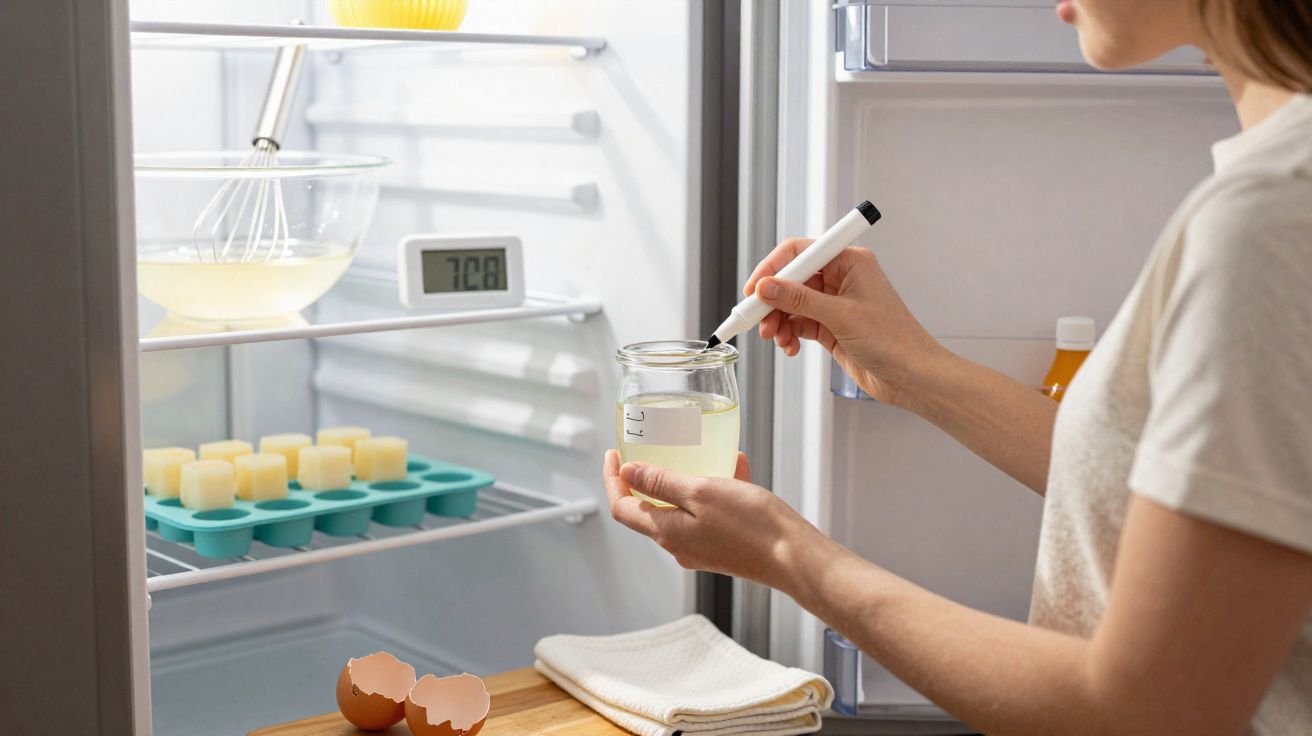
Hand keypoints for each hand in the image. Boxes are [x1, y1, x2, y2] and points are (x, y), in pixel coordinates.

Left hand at [603, 450, 827, 591]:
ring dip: (689, 479)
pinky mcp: (723, 548)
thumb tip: (627, 473)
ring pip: (683, 508)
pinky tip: (736, 467)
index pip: (622, 508)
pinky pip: (709, 514)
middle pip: (650, 509)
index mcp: (667, 532)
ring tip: (705, 452)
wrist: (794, 557)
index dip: (613, 480)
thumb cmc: (751, 525)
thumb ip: (661, 482)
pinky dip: (716, 489)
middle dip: (650, 477)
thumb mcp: (701, 491)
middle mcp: (679, 545)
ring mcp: (701, 549)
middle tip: (653, 449)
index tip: (614, 455)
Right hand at [743, 240, 942, 404]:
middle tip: (756, 321)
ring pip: (791, 304)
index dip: (772, 269)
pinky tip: (790, 347)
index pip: (799, 252)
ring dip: (777, 321)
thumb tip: (766, 287)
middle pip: (791, 279)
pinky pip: (798, 323)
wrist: (912, 376)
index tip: (753, 289)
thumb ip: (800, 301)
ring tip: (775, 338)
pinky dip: (788, 334)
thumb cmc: (893, 340)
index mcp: (849, 262)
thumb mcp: (841, 317)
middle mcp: (841, 278)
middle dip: (771, 301)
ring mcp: (834, 303)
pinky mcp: (830, 326)